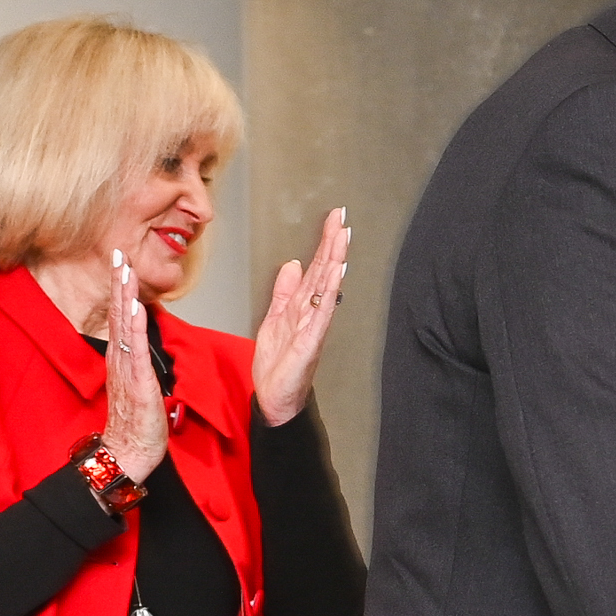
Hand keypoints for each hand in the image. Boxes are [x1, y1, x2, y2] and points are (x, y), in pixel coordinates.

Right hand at [100, 250, 167, 481]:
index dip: (121, 289)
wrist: (128, 450)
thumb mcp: (136, 382)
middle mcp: (120, 359)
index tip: (121, 263)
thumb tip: (141, 341)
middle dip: (119, 283)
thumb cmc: (135, 420)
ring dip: (126, 297)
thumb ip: (135, 360)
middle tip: (118, 254)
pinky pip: (136, 351)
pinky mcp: (138, 383)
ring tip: (126, 272)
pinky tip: (137, 308)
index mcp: (122, 357)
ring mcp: (127, 369)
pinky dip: (137, 328)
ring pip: (125, 327)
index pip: (121, 316)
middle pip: (119, 314)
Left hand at [255, 207, 351, 425]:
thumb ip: (283, 292)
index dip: (324, 244)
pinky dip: (330, 290)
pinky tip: (336, 272)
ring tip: (342, 237)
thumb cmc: (278, 364)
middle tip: (341, 217)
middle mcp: (312, 312)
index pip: (316, 269)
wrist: (275, 397)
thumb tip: (292, 265)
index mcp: (302, 306)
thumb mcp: (273, 319)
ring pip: (327, 287)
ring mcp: (314, 325)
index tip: (333, 221)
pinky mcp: (311, 340)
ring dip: (335, 261)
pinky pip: (322, 311)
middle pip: (325, 272)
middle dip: (333, 244)